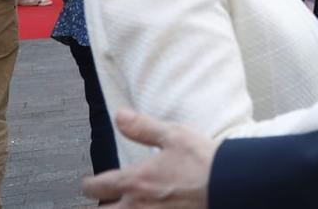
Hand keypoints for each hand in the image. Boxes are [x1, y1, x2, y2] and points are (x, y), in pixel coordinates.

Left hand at [82, 110, 214, 208]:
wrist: (229, 185)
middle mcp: (138, 205)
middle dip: (101, 205)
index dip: (88, 184)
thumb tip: (120, 116)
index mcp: (136, 180)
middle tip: (103, 199)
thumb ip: (143, 128)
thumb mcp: (174, 135)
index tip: (88, 183)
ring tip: (120, 206)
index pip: (97, 186)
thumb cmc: (204, 162)